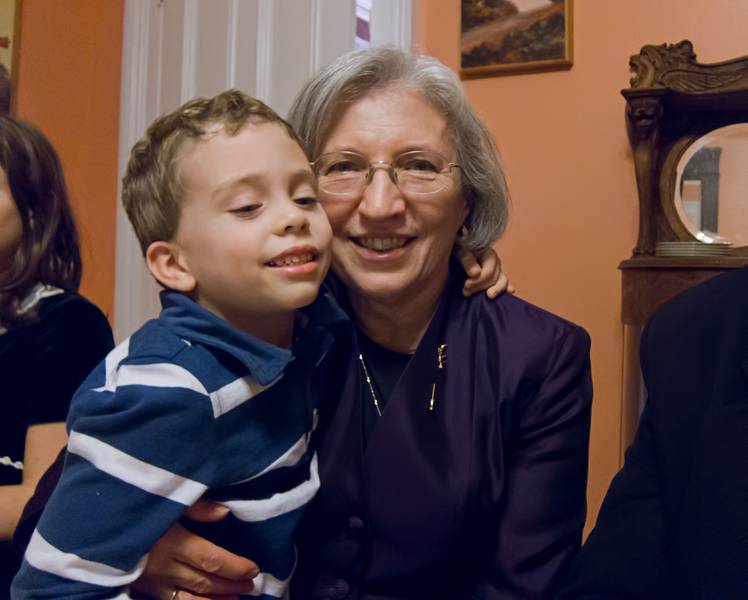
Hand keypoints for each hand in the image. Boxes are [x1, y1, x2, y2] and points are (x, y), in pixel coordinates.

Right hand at [132, 500, 258, 599]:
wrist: (90, 527)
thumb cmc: (133, 506)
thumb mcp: (165, 498)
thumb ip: (196, 506)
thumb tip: (225, 512)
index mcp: (175, 541)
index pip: (213, 560)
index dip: (236, 567)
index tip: (254, 569)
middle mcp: (166, 567)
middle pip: (206, 582)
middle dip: (232, 585)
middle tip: (253, 587)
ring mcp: (152, 583)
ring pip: (190, 599)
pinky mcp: (139, 590)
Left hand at [457, 246, 514, 298]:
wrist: (460, 250)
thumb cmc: (461, 249)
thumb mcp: (461, 251)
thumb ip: (467, 260)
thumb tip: (476, 273)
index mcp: (489, 254)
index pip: (489, 272)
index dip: (478, 281)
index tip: (466, 285)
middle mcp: (496, 262)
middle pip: (494, 278)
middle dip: (480, 287)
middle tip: (465, 292)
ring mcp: (498, 270)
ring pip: (503, 281)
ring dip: (496, 290)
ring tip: (489, 296)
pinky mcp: (496, 276)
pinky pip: (505, 282)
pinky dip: (506, 287)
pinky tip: (509, 291)